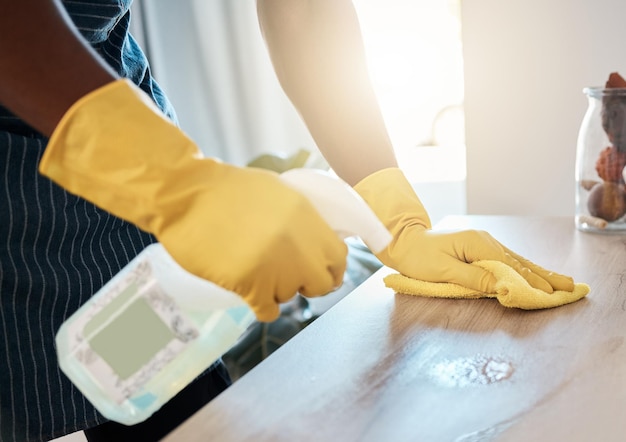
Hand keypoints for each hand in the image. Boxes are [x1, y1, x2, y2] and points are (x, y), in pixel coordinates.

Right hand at [39, 79, 346, 321]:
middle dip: (308, 285)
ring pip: (289, 296)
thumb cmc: (225, 189)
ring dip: (276, 290)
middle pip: (321, 284)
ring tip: (257, 272)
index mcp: (307, 218)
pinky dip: (261, 306)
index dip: (332, 269)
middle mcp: (298, 245)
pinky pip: (267, 311)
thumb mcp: (276, 191)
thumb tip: (314, 238)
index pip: (338, 257)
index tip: (322, 273)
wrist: (185, 194)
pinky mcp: (250, 284)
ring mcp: (276, 267)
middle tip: (290, 278)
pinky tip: (252, 294)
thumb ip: (300, 216)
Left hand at [354, 168, 573, 293]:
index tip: (550, 295)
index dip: (531, 283)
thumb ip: (474, 279)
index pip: (511, 267)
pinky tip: (534, 274)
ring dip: (538, 273)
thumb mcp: (444, 271)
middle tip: (569, 288)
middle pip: (520, 262)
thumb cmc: (419, 258)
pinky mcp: (479, 249)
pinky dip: (523, 269)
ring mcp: (483, 244)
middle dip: (544, 277)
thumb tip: (503, 287)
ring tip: (561, 283)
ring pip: (516, 261)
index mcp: (478, 245)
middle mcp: (486, 241)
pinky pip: (506, 261)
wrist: (404, 241)